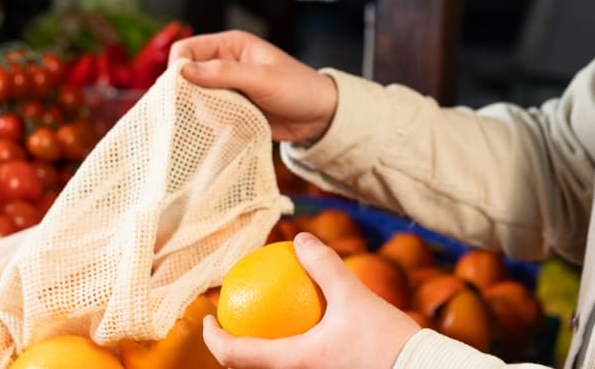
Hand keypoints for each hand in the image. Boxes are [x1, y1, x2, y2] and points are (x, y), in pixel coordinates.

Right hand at [170, 31, 338, 142]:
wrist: (321, 117)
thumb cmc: (298, 89)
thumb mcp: (262, 79)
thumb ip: (224, 73)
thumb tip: (184, 71)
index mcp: (230, 45)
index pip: (187, 49)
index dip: (178, 67)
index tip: (179, 90)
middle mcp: (224, 64)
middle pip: (187, 75)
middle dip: (186, 93)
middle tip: (196, 110)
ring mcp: (227, 88)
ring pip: (195, 97)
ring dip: (199, 110)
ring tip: (216, 120)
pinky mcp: (231, 108)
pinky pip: (209, 114)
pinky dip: (210, 123)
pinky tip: (221, 129)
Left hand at [203, 233, 421, 368]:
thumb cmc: (386, 341)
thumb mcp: (354, 296)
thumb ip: (324, 265)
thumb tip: (300, 239)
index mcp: (294, 363)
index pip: (236, 355)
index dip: (214, 338)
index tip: (208, 318)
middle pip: (250, 368)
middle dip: (234, 347)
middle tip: (230, 320)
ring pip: (277, 368)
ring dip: (263, 350)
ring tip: (263, 323)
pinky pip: (301, 366)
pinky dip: (292, 350)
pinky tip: (303, 330)